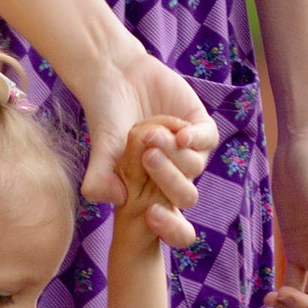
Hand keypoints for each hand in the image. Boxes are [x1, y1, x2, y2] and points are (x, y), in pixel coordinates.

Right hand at [80, 53, 215, 249]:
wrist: (116, 78)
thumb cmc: (107, 120)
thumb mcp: (101, 152)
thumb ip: (100, 179)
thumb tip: (119, 200)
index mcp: (153, 193)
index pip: (174, 227)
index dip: (170, 229)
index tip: (151, 216)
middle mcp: (175, 176)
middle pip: (186, 197)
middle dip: (169, 181)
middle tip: (146, 158)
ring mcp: (190, 151)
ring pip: (194, 166)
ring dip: (173, 153)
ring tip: (149, 134)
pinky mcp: (200, 126)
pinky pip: (207, 140)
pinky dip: (196, 139)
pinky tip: (180, 133)